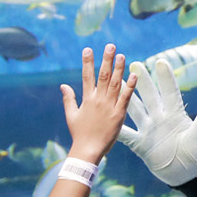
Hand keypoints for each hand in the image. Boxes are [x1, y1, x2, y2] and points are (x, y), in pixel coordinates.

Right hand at [61, 45, 136, 162]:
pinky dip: (130, 85)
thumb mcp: (71, 115)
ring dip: (119, 69)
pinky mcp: (119, 114)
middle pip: (103, 76)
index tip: (88, 49)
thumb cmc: (79, 133)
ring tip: (122, 55)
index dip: (87, 62)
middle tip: (110, 46)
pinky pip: (126, 97)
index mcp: (86, 99)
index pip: (87, 76)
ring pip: (115, 83)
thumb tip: (63, 85)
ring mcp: (109, 106)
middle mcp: (98, 100)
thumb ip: (68, 99)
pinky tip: (134, 74)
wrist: (88, 150)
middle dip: (106, 60)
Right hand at [118, 58, 196, 186]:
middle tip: (133, 63)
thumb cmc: (195, 155)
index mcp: (175, 115)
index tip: (160, 61)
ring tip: (116, 81)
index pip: (169, 92)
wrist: (184, 175)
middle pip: (149, 96)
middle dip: (141, 81)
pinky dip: (116, 127)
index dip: (165, 78)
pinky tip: (105, 116)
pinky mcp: (140, 144)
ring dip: (125, 97)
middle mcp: (160, 119)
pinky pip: (126, 134)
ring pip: (135, 110)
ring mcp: (149, 130)